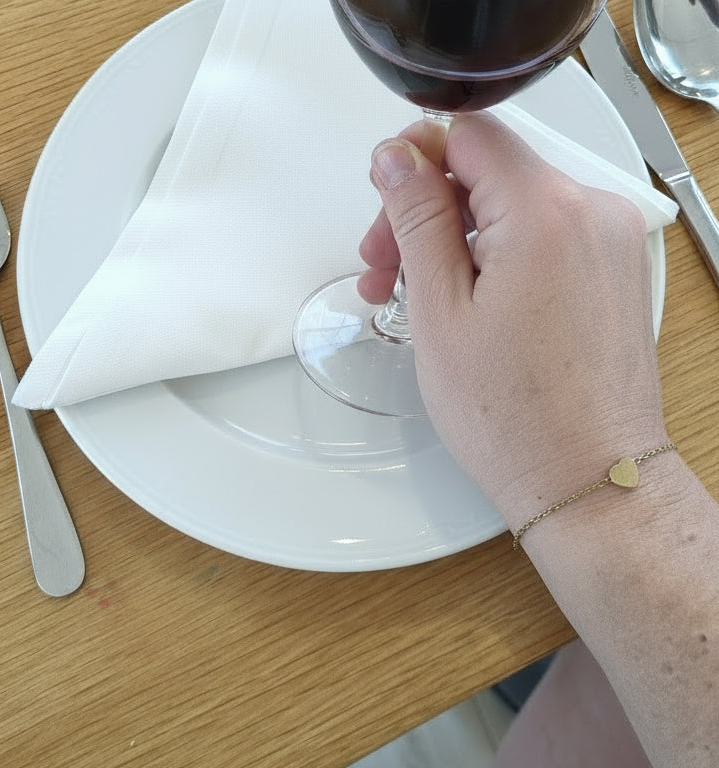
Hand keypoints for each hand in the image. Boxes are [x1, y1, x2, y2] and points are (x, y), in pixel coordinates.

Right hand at [362, 113, 668, 526]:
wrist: (585, 478)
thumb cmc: (515, 418)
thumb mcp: (439, 310)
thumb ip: (417, 219)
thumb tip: (398, 160)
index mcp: (546, 213)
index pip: (470, 133)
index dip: (415, 157)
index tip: (386, 197)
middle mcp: (592, 213)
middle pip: (489, 172)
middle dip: (427, 209)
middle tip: (384, 266)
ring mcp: (610, 242)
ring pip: (513, 207)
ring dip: (458, 237)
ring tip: (415, 295)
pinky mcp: (613, 270)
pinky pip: (543, 236)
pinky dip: (498, 255)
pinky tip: (464, 300)